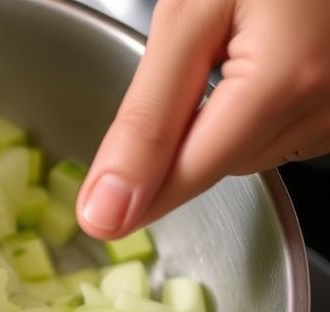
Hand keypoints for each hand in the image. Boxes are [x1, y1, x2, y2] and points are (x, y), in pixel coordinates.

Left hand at [76, 0, 329, 238]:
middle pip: (222, 161)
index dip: (139, 193)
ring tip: (237, 44)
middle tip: (188, 62)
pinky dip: (261, 106)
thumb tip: (107, 206)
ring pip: (255, 149)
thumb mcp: (188, 16)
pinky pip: (290, 127)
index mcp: (287, 82)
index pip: (192, 173)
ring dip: (226, 118)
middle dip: (186, 134)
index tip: (98, 215)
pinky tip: (263, 55)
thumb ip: (148, 119)